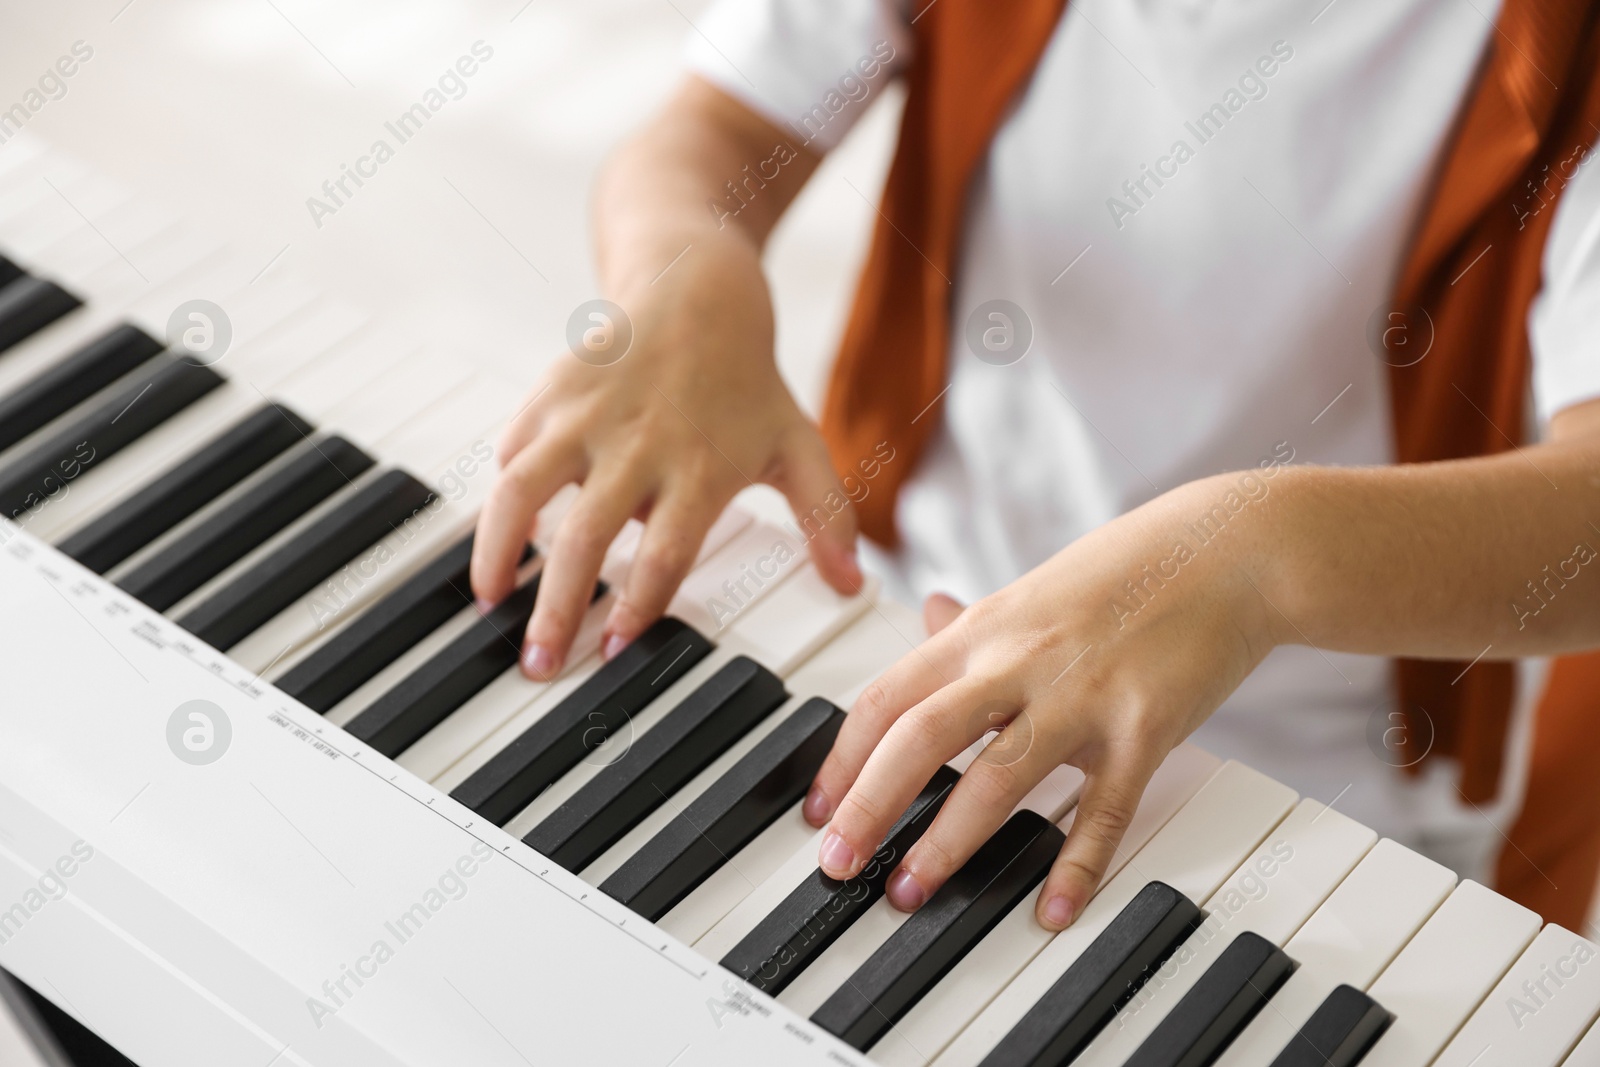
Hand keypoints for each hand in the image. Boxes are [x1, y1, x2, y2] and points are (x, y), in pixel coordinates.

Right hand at [470, 242, 861, 677]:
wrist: (697, 288)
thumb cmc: (748, 381)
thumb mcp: (798, 445)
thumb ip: (825, 517)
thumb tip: (852, 583)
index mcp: (698, 467)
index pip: (663, 553)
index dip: (635, 607)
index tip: (613, 650)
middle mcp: (637, 445)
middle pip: (586, 538)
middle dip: (556, 609)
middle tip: (538, 663)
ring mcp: (586, 417)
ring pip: (525, 491)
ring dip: (500, 553)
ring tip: (489, 602)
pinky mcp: (551, 394)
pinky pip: (512, 453)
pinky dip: (498, 498)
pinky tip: (497, 541)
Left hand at [802, 475, 1284, 929]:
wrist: (1233, 548)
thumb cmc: (1128, 571)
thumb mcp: (1032, 590)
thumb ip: (973, 621)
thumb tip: (921, 613)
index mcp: (983, 630)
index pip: (887, 695)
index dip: (843, 757)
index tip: (820, 813)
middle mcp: (1020, 659)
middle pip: (921, 736)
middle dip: (870, 805)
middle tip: (838, 866)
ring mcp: (1083, 695)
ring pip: (999, 775)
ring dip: (948, 842)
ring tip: (910, 894)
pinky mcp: (1146, 727)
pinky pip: (1104, 808)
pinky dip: (1077, 865)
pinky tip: (1053, 912)